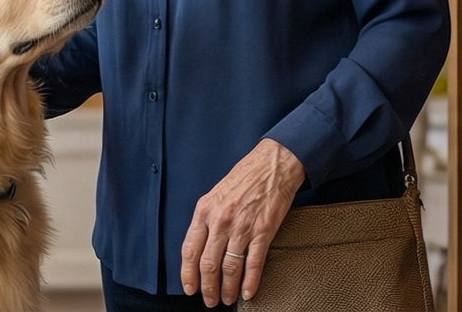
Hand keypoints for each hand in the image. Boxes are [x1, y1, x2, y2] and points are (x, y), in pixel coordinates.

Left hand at [181, 138, 303, 306]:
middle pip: (208, 264)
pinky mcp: (263, 231)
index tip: (189, 288)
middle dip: (207, 288)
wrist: (273, 164)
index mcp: (205, 210)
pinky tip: (248, 292)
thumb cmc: (244, 177)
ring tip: (227, 299)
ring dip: (227, 288)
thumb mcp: (216, 194)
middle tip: (209, 301)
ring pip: (229, 267)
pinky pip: (253, 262)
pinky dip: (250, 281)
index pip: (189, 249)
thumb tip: (200, 246)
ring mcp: (242, 227)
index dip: (188, 274)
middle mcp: (220, 220)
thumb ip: (206, 219)